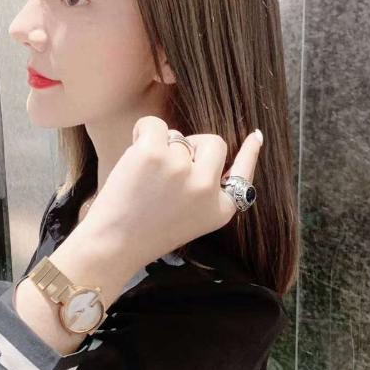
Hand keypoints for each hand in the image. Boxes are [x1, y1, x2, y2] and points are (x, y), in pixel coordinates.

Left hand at [80, 116, 262, 269]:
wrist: (113, 245)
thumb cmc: (146, 232)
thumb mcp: (191, 219)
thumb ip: (205, 190)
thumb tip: (209, 150)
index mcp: (220, 209)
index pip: (244, 174)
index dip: (250, 153)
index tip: (256, 136)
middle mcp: (206, 188)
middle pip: (213, 143)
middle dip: (192, 146)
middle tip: (168, 166)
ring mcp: (182, 169)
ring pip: (179, 136)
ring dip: (161, 147)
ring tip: (145, 178)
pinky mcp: (154, 154)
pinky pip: (155, 124)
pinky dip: (143, 131)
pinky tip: (135, 154)